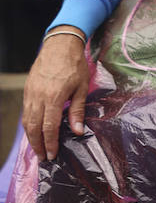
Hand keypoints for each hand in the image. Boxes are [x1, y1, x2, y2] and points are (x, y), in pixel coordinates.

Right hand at [22, 30, 89, 160]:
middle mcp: (38, 97)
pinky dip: (29, 124)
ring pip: (27, 120)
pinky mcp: (28, 90)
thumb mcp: (82, 88)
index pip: (49, 126)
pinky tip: (35, 131)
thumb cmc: (74, 66)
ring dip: (31, 137)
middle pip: (34, 127)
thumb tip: (78, 131)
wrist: (59, 45)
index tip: (53, 154)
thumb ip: (78, 110)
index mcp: (54, 97)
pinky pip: (26, 112)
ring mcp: (30, 93)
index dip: (50, 143)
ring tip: (39, 148)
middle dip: (38, 145)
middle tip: (44, 157)